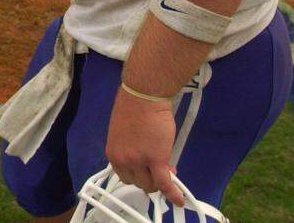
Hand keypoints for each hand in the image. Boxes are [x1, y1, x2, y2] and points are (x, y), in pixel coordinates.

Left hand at [105, 89, 181, 205]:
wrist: (144, 96)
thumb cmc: (135, 108)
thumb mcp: (127, 134)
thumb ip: (134, 151)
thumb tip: (149, 164)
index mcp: (113, 153)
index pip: (126, 176)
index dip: (140, 175)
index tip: (148, 172)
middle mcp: (123, 160)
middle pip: (138, 183)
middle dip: (150, 178)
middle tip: (161, 168)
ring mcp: (138, 161)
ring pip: (151, 184)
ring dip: (160, 180)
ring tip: (168, 169)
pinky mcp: (156, 160)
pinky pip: (165, 183)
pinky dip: (173, 193)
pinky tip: (179, 198)